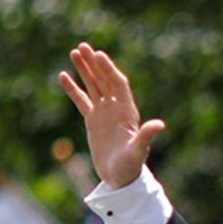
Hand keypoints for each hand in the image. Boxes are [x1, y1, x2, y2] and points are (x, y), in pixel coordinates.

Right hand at [58, 42, 165, 188]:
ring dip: (84, 69)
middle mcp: (116, 107)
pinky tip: (63, 75)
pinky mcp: (93, 120)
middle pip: (104, 80)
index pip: (117, 84)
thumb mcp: (138, 151)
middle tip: (82, 46)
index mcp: (127, 111)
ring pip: (93, 86)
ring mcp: (104, 112)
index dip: (108, 69)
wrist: (120, 177)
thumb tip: (159, 125)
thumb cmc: (131, 166)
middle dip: (94, 63)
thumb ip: (146, 136)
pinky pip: (81, 100)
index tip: (98, 55)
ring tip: (74, 52)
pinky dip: (73, 88)